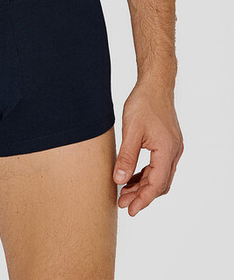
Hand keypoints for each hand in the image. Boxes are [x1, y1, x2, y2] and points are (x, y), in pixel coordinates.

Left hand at [113, 79, 182, 215]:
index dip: (142, 199)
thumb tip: (119, 179)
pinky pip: (159, 165)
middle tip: (122, 202)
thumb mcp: (131, 131)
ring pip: (160, 176)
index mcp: (167, 150)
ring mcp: (173, 148)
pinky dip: (146, 174)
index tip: (129, 210)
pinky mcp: (168, 143)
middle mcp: (174, 152)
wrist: (154, 85)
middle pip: (160, 183)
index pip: (156, 184)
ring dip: (143, 185)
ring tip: (124, 191)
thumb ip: (126, 157)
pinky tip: (133, 176)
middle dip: (141, 195)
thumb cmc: (143, 103)